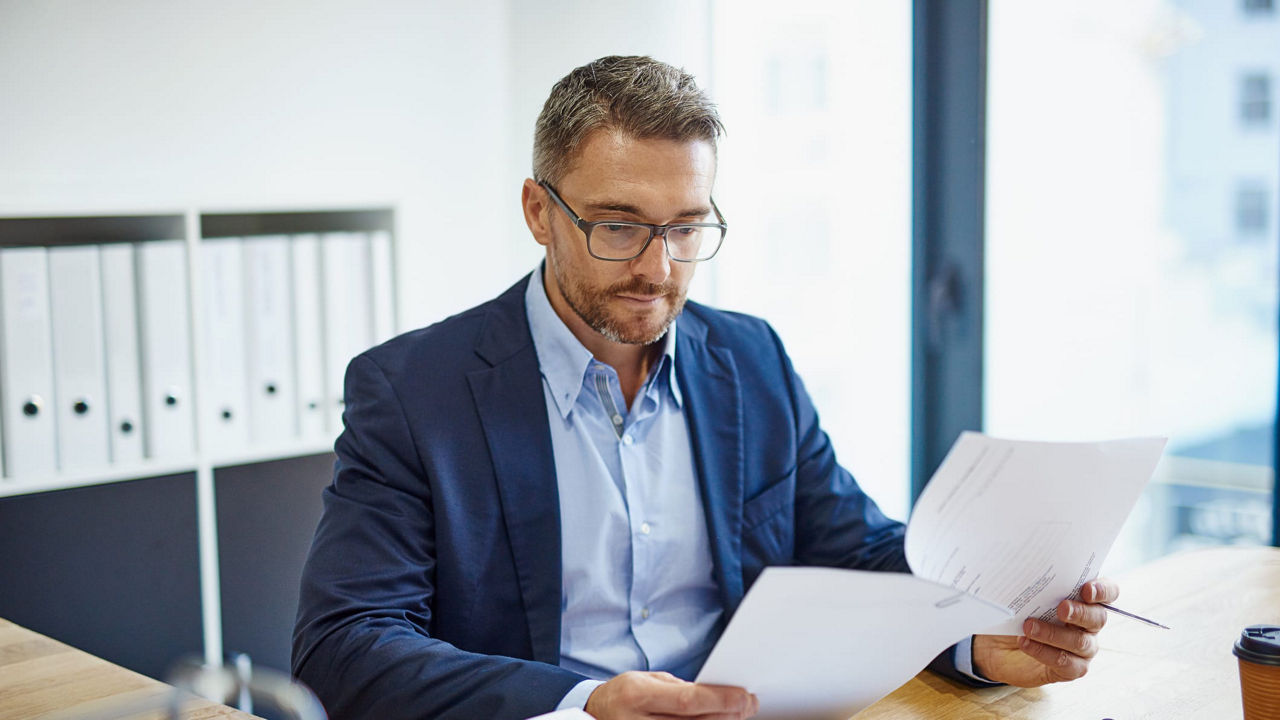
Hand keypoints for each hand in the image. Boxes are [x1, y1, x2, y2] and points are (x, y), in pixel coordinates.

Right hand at [584, 671, 758, 718]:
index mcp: (637, 696)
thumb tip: (720, 696)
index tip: (744, 695)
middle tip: (749, 704)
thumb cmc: (625, 695)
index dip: (720, 699)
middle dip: (729, 714)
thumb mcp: (648, 680)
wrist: (598, 715)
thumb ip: (680, 689)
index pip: (687, 700)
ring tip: (738, 714)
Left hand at [972, 578, 1117, 686]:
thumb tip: (1027, 573)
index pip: (1108, 592)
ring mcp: (1083, 649)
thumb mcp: (1025, 596)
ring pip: (1080, 642)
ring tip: (1029, 626)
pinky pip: (1064, 663)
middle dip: (1080, 612)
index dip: (1103, 590)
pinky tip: (1025, 642)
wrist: (999, 646)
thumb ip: (1036, 585)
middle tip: (1062, 608)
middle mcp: (1090, 625)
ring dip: (1053, 633)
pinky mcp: (1071, 669)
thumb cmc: (1019, 614)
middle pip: (1098, 618)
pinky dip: (1043, 652)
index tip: (1087, 589)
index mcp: (1085, 600)